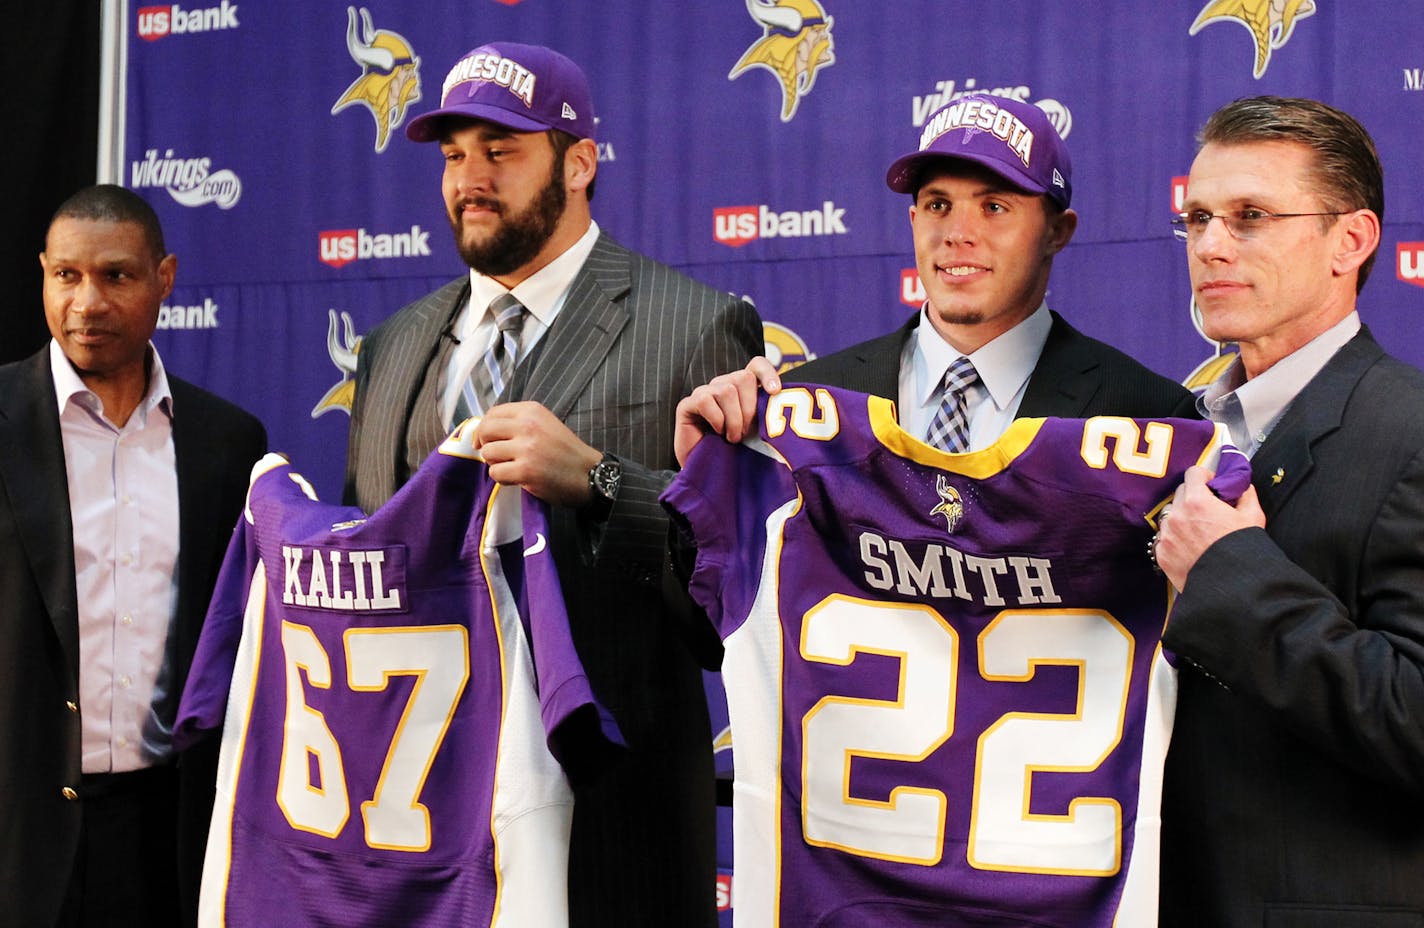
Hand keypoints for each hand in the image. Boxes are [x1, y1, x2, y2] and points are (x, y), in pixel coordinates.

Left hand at [474, 402, 601, 506]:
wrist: (589, 474)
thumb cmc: (566, 451)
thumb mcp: (545, 424)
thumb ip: (519, 423)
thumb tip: (485, 431)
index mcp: (532, 410)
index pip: (493, 413)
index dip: (484, 428)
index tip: (485, 440)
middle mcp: (528, 425)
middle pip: (486, 430)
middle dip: (485, 445)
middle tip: (496, 456)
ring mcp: (526, 448)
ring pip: (488, 453)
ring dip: (496, 463)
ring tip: (512, 467)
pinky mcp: (525, 470)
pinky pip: (495, 473)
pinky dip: (503, 478)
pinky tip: (518, 478)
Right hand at [673, 356, 782, 466]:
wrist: (709, 473)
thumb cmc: (735, 452)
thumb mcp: (757, 432)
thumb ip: (768, 415)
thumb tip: (782, 401)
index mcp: (742, 388)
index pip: (756, 365)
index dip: (767, 373)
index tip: (775, 391)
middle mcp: (723, 385)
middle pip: (743, 378)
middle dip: (750, 409)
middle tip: (747, 432)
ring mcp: (704, 392)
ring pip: (727, 390)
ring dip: (734, 419)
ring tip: (733, 437)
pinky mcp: (687, 404)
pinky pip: (706, 401)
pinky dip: (716, 420)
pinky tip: (716, 433)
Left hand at [1154, 464, 1266, 590]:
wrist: (1232, 587)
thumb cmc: (1243, 550)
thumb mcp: (1253, 517)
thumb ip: (1245, 494)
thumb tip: (1241, 485)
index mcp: (1197, 501)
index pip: (1193, 473)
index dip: (1205, 476)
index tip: (1212, 485)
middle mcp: (1176, 515)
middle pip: (1180, 493)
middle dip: (1194, 496)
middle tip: (1208, 509)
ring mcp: (1165, 535)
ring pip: (1170, 515)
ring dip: (1182, 517)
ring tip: (1199, 531)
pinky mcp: (1161, 553)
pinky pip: (1164, 537)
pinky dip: (1175, 537)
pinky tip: (1191, 547)